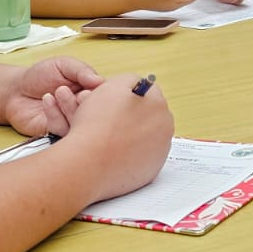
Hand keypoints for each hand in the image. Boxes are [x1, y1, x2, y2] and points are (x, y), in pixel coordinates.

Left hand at [5, 54, 103, 137]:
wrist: (15, 91)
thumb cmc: (41, 75)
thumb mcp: (63, 65)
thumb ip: (81, 71)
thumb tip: (100, 80)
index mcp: (91, 91)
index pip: (108, 97)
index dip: (102, 95)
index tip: (92, 88)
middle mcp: (84, 109)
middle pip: (98, 114)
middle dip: (87, 103)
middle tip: (79, 94)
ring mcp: (72, 123)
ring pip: (82, 126)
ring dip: (70, 108)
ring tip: (59, 92)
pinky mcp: (57, 134)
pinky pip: (63, 131)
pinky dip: (55, 116)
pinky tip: (47, 100)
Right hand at [62, 75, 173, 200]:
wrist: (88, 163)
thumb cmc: (96, 125)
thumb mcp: (111, 87)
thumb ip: (130, 80)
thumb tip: (138, 83)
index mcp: (158, 104)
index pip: (149, 91)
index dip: (130, 95)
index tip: (118, 101)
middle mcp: (165, 127)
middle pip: (150, 115)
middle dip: (135, 116)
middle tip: (112, 120)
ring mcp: (160, 151)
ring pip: (147, 137)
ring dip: (134, 136)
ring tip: (111, 138)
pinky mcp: (151, 171)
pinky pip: (142, 158)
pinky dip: (131, 156)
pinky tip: (114, 154)